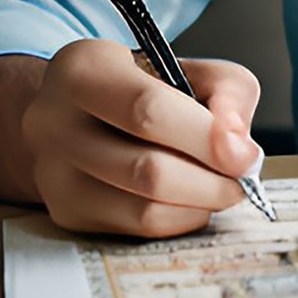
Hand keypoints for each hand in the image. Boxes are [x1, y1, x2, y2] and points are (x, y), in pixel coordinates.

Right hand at [17, 39, 262, 235]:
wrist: (85, 111)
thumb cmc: (148, 85)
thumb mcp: (193, 67)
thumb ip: (229, 93)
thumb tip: (238, 150)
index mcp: (82, 68)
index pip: (147, 110)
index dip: (204, 138)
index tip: (245, 156)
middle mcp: (53, 121)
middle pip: (146, 169)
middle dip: (210, 181)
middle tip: (242, 178)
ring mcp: (53, 173)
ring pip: (141, 209)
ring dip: (199, 205)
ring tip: (223, 188)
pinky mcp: (65, 212)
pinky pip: (134, 230)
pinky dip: (179, 219)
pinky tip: (194, 199)